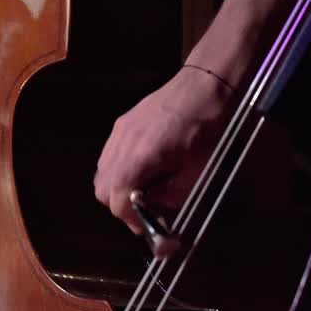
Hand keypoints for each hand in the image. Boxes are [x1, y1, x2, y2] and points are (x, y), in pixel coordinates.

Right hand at [94, 65, 234, 234]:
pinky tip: (142, 167)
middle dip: (120, 206)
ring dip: (117, 188)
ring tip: (143, 189)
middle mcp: (121, 146)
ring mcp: (118, 133)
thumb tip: (158, 209)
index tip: (148, 225)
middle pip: (102, 190)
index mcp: (139, 159)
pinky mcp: (122, 124)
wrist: (205, 84)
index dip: (131, 219)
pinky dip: (119, 170)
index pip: (117, 200)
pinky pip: (109, 156)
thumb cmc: (208, 129)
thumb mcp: (198, 171)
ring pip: (102, 172)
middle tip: (144, 210)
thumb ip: (173, 195)